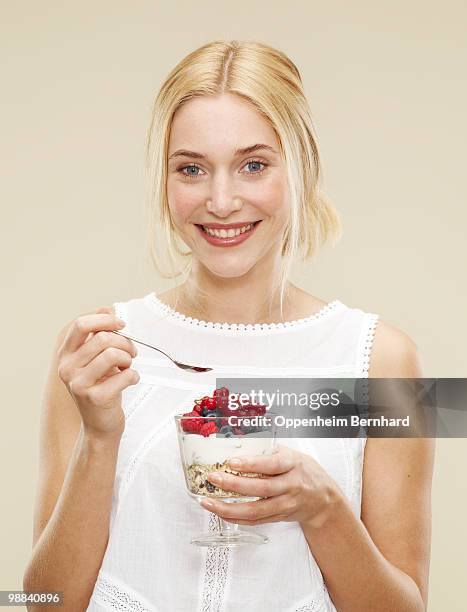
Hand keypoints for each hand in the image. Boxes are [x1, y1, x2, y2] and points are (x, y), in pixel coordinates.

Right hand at [57, 307, 138, 438]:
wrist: (100, 425)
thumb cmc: (101, 388)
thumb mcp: (96, 359)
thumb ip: (99, 335)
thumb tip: (107, 308)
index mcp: (66, 355)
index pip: (81, 324)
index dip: (105, 320)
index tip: (121, 324)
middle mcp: (67, 368)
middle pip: (102, 338)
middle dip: (124, 342)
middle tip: (131, 352)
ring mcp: (78, 384)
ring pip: (112, 354)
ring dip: (128, 358)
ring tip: (128, 366)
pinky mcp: (94, 398)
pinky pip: (124, 375)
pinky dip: (133, 375)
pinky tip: (131, 380)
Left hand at [200, 443, 343, 528]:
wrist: (324, 499)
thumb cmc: (304, 471)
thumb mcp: (293, 454)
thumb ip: (270, 450)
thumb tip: (239, 442)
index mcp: (293, 464)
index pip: (272, 464)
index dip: (252, 464)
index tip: (232, 462)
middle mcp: (290, 485)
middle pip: (261, 488)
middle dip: (233, 485)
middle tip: (213, 478)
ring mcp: (285, 504)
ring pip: (256, 510)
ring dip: (229, 507)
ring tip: (208, 502)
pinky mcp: (279, 517)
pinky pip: (256, 521)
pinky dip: (236, 518)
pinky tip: (221, 513)